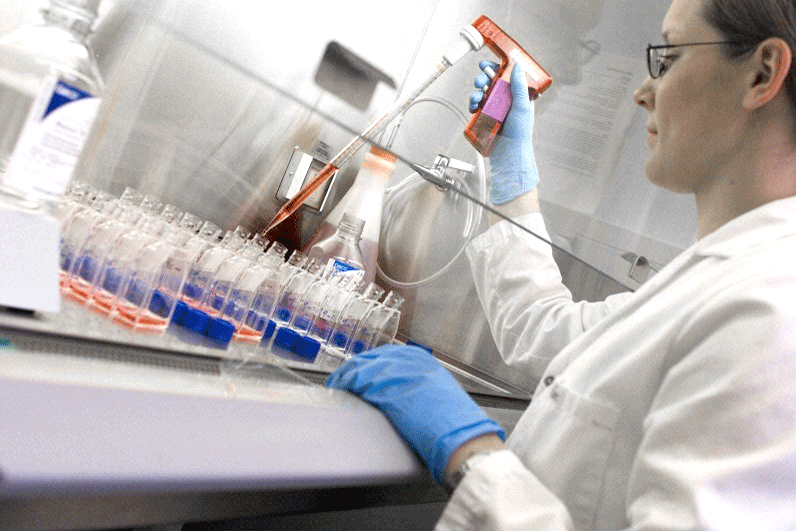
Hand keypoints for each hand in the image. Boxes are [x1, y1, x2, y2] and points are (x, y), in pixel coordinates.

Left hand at [326, 345, 504, 483]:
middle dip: (354, 370)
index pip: (385, 354)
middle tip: (342, 380)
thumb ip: (415, 382)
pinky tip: (340, 390)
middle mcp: (408, 360)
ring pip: (361, 367)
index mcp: (421, 359)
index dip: (367, 364)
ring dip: (346, 377)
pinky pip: (358, 381)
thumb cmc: (451, 421)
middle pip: (370, 358)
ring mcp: (396, 371)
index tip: (357, 373)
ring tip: (338, 386)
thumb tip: (396, 387)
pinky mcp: (386, 388)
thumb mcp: (435, 389)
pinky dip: (346, 384)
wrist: (458, 435)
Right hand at [469, 60, 538, 204]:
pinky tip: (473, 107)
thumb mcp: (523, 106)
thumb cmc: (520, 133)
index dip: (497, 68)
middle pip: (492, 82)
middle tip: (480, 81)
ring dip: (476, 92)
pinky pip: (477, 107)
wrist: (508, 154)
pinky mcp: (485, 118)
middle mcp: (506, 100)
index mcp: (518, 95)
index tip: (488, 65)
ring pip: (482, 93)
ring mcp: (495, 109)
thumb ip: (519, 85)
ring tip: (475, 98)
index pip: (507, 76)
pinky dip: (473, 104)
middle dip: (483, 79)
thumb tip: (518, 66)